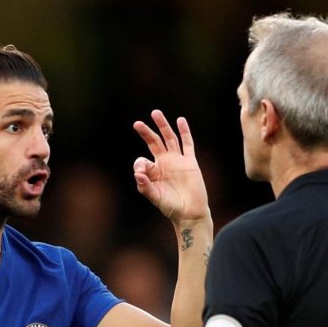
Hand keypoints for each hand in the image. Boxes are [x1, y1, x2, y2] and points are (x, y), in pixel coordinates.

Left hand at [133, 109, 209, 226]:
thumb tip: (137, 173)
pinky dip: (184, 132)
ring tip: (156, 113)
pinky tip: (180, 121)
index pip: (142, 161)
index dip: (140, 164)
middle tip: (137, 124)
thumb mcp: (155, 197)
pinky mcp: (189, 162)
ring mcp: (177, 161)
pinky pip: (187, 144)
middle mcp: (164, 164)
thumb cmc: (170, 207)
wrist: (190, 212)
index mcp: (153, 172)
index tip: (141, 173)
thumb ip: (145, 186)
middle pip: (154, 143)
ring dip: (162, 126)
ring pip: (169, 139)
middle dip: (146, 133)